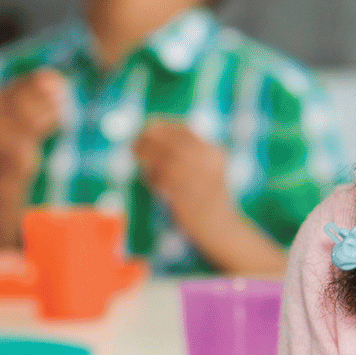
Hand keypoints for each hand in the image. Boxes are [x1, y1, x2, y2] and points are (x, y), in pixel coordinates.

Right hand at [0, 69, 65, 184]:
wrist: (5, 176)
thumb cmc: (16, 140)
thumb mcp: (20, 115)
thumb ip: (32, 95)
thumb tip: (53, 76)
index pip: (15, 85)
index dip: (38, 80)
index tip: (58, 80)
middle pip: (23, 97)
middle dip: (46, 92)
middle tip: (65, 91)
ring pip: (30, 112)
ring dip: (51, 106)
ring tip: (64, 106)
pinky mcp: (12, 147)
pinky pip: (36, 128)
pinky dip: (52, 120)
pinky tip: (61, 120)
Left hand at [133, 119, 233, 238]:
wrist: (221, 228)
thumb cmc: (208, 196)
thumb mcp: (207, 168)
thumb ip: (187, 152)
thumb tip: (153, 133)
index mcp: (215, 153)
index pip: (186, 132)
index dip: (164, 127)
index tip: (148, 127)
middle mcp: (210, 165)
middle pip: (174, 145)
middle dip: (150, 141)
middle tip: (134, 143)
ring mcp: (200, 182)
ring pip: (166, 161)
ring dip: (147, 157)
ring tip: (136, 157)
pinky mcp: (188, 199)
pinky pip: (163, 182)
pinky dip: (152, 177)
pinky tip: (150, 180)